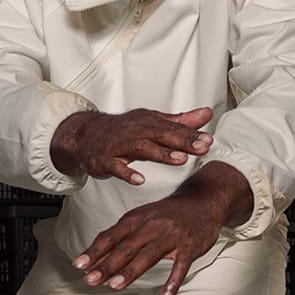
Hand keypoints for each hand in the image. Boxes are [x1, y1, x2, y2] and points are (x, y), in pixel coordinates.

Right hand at [50, 106, 212, 184]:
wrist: (85, 134)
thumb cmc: (123, 129)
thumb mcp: (152, 122)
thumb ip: (180, 122)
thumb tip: (207, 114)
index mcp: (149, 123)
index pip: (173, 129)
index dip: (192, 135)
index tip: (209, 141)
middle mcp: (135, 132)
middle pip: (161, 136)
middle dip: (182, 141)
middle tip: (202, 147)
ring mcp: (119, 146)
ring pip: (142, 149)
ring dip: (160, 154)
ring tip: (180, 160)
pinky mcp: (104, 160)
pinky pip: (115, 167)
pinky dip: (126, 172)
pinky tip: (138, 180)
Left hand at [73, 162, 253, 294]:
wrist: (203, 200)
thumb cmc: (167, 214)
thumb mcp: (141, 218)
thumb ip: (119, 238)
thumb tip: (93, 258)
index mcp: (137, 219)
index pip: (111, 236)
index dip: (95, 251)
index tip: (79, 265)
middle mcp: (152, 226)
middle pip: (126, 248)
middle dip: (107, 265)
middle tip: (91, 280)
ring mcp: (172, 236)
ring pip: (149, 255)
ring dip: (131, 272)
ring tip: (115, 286)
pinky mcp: (190, 247)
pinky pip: (180, 268)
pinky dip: (172, 284)